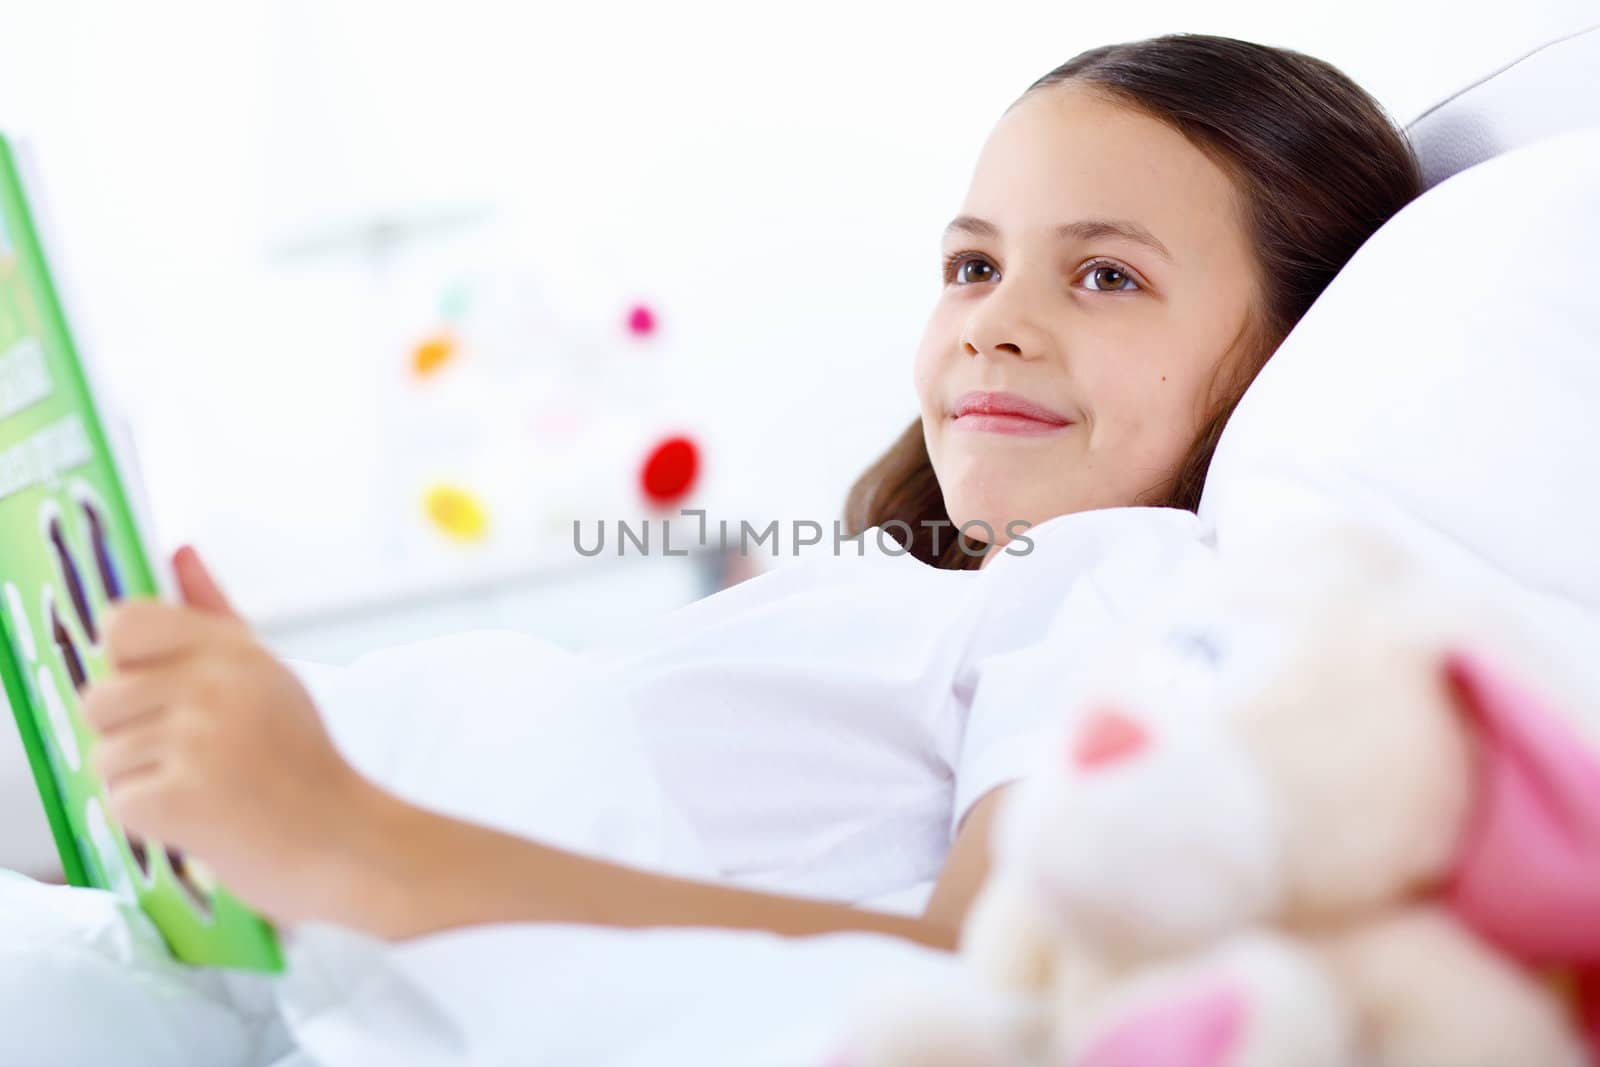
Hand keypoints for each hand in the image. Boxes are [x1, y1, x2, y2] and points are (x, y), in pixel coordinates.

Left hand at [83, 545, 375, 925]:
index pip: (124, 623)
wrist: (346, 844)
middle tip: (197, 758)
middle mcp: (214, 684)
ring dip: (143, 783)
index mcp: (233, 650)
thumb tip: (178, 549)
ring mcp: (197, 740)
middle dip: (132, 737)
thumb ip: (214, 612)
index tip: (166, 694)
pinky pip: (119, 800)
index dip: (129, 663)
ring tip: (205, 790)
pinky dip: (152, 822)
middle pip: (99, 698)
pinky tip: (203, 820)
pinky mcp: (180, 796)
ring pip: (105, 755)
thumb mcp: (268, 674)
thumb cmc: (301, 764)